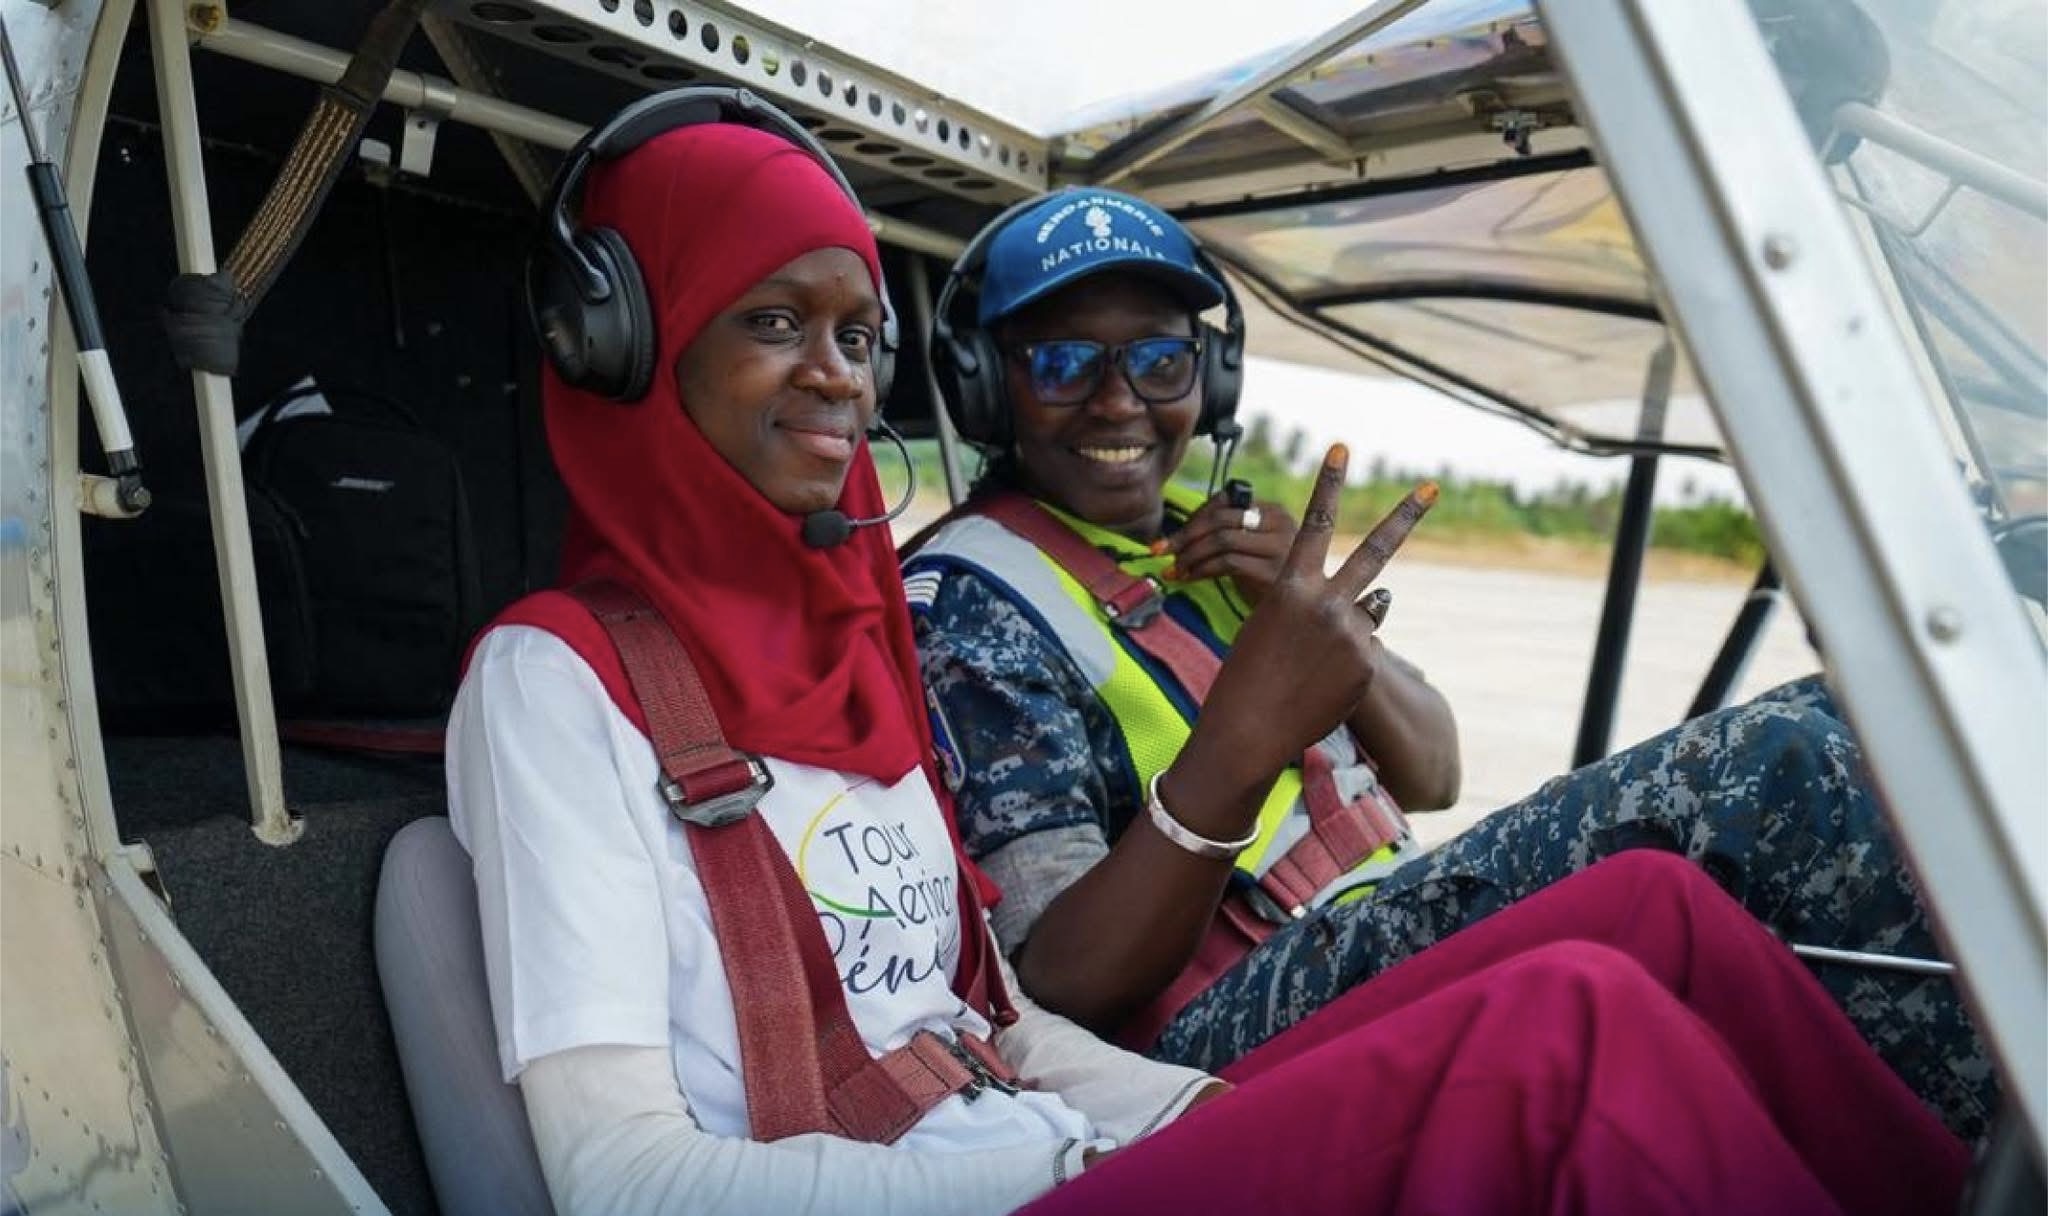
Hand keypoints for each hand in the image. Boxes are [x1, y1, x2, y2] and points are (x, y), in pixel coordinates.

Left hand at [1159, 495, 1296, 604]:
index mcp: (1273, 511)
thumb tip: (1177, 536)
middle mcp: (1281, 523)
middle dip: (1185, 535)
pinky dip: (1201, 569)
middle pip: (1221, 518)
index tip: (1171, 538)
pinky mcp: (1273, 572)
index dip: (1193, 517)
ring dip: (1190, 554)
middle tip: (1161, 551)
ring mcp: (1280, 547)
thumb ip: (1225, 533)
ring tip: (1175, 569)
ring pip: (1222, 539)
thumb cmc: (1265, 581)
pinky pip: (1227, 562)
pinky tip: (1189, 578)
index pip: (1225, 500)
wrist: (1295, 615)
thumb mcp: (1250, 550)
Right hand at [1170, 447, 1435, 803]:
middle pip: (1375, 550)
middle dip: (1405, 516)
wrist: (1249, 729)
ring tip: (1313, 663)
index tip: (1342, 448)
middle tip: (1432, 487)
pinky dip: (1345, 666)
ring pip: (1366, 614)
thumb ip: (1322, 606)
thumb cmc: (1247, 675)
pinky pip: (1364, 651)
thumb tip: (1384, 603)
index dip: (1328, 483)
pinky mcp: (1366, 663)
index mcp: (1290, 586)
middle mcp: (1326, 602)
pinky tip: (1320, 686)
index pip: (1314, 523)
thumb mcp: (1270, 625)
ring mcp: (1351, 633)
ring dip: (1346, 631)